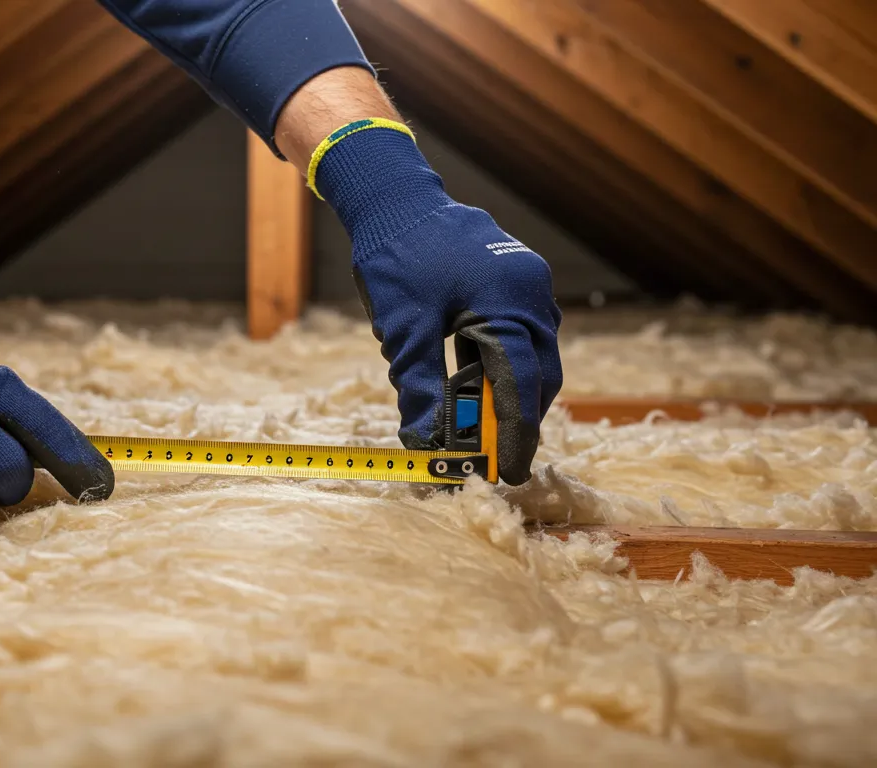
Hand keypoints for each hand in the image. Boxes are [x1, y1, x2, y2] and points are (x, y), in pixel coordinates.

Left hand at [311, 120, 561, 483]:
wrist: (395, 201)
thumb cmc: (397, 259)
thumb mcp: (403, 330)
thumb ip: (421, 387)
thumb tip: (425, 442)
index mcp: (510, 303)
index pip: (521, 385)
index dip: (515, 434)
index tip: (507, 473)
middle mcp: (531, 294)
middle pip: (540, 374)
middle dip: (521, 420)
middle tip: (500, 461)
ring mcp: (528, 286)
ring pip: (535, 356)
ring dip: (513, 394)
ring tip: (487, 432)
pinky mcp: (516, 283)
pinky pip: (522, 335)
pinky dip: (506, 367)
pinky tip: (480, 390)